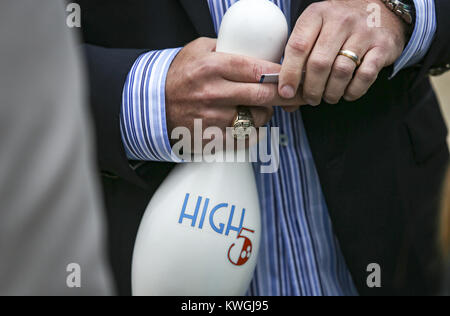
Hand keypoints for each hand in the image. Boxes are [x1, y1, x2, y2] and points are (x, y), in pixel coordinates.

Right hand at [166, 37, 304, 146]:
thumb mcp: (198, 50)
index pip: (258, 70)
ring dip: (264, 113)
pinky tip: (249, 125)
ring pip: (257, 118)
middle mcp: (214, 93)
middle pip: (263, 96)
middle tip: (296, 96)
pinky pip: (245, 139)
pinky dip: (253, 132)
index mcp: (213, 67)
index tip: (292, 76)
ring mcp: (213, 119)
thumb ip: (227, 47)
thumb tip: (256, 49)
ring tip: (257, 108)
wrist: (153, 105)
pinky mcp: (211, 139)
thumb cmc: (178, 76)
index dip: (281, 74)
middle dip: (285, 96)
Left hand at [279, 0, 406, 106]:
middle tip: (310, 99)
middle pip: (319, 63)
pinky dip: (353, 90)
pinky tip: (347, 92)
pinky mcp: (382, 45)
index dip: (289, 73)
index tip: (286, 92)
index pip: (298, 47)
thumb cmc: (338, 25)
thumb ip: (299, 58)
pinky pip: (365, 76)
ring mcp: (363, 32)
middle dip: (311, 88)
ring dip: (331, 92)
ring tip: (328, 97)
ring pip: (341, 72)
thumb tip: (286, 97)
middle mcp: (340, 20)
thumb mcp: (315, 29)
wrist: (379, 9)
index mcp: (317, 14)